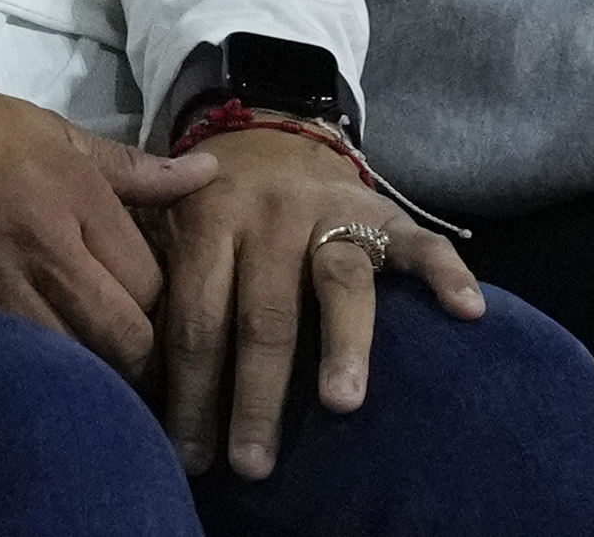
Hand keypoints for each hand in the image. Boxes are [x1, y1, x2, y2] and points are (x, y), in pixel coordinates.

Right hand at [0, 47, 216, 372]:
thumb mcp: (41, 127)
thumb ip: (127, 165)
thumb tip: (207, 175)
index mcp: (71, 197)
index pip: (156, 283)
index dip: (168, 303)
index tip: (160, 306)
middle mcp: (42, 252)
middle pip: (130, 340)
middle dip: (146, 355)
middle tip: (141, 351)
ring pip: (80, 366)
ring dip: (96, 369)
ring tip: (96, 360)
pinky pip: (20, 366)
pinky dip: (41, 371)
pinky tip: (42, 361)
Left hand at [153, 123, 482, 479]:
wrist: (270, 131)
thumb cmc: (214, 204)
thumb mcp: (165, 219)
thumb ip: (150, 273)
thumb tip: (126, 363)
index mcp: (206, 221)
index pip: (196, 318)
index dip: (192, 390)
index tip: (190, 454)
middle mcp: (268, 218)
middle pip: (263, 317)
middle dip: (255, 396)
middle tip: (252, 463)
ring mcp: (331, 213)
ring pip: (338, 285)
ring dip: (342, 346)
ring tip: (340, 405)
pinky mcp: (385, 212)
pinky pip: (421, 245)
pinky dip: (446, 275)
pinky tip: (467, 312)